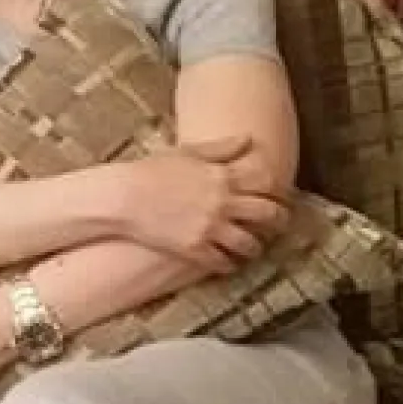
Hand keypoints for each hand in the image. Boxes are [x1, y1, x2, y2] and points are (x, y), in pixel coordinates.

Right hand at [116, 138, 290, 270]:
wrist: (122, 198)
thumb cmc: (151, 171)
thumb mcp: (188, 152)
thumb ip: (222, 147)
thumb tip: (249, 138)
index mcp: (222, 175)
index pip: (267, 182)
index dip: (279, 189)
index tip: (280, 195)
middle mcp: (222, 203)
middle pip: (267, 214)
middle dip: (278, 221)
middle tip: (278, 225)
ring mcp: (210, 228)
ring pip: (249, 244)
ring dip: (255, 247)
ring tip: (253, 248)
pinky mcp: (194, 250)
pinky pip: (222, 263)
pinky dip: (229, 265)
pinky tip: (228, 263)